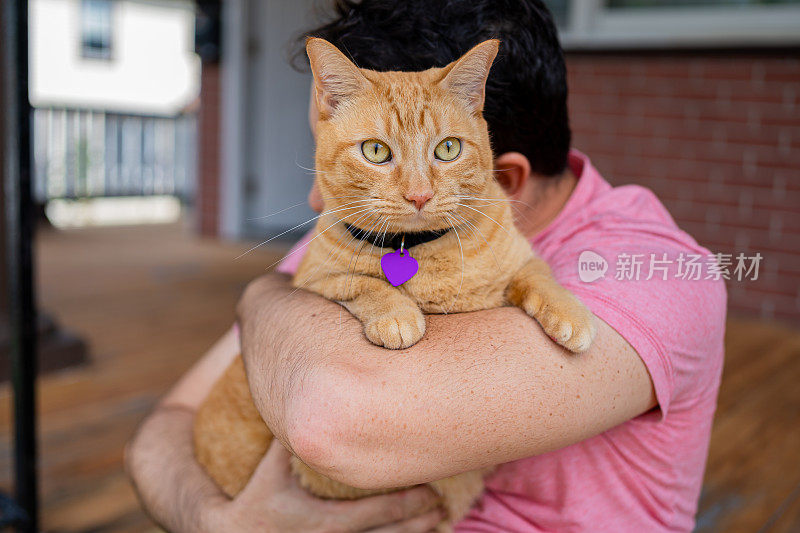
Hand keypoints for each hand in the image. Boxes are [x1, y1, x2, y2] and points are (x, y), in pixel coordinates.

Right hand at [205, 440, 444, 532]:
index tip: (431, 490)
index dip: (407, 503)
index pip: (377, 513)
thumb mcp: (269, 470)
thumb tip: (306, 397)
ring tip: (436, 523)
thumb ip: (289, 439)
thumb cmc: (252, 500)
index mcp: (324, 522)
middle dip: (418, 521)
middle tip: (441, 505)